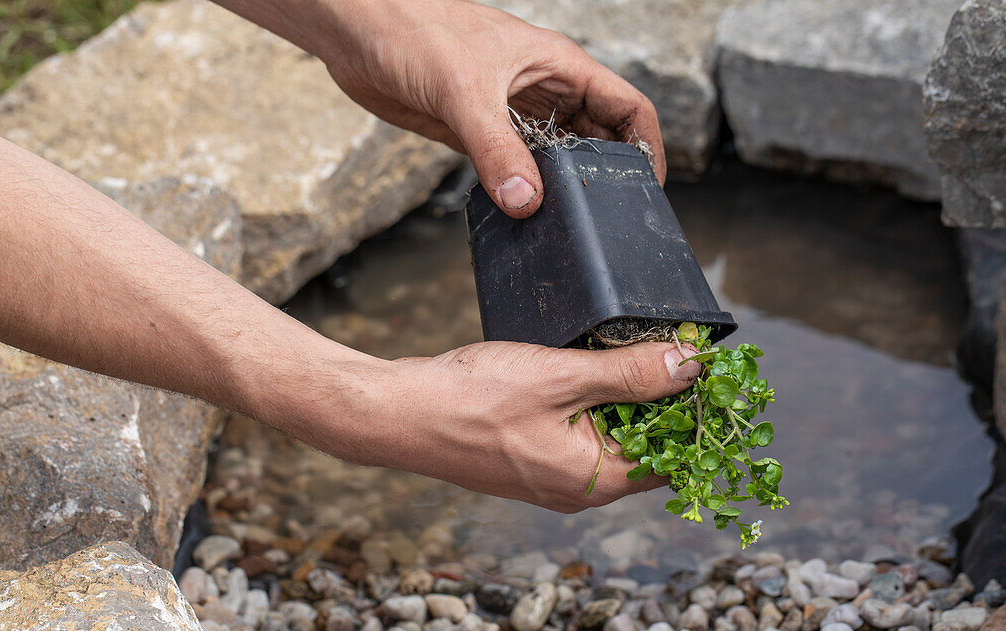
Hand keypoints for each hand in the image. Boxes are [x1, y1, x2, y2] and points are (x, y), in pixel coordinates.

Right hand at [292, 340, 699, 511]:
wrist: (398, 414)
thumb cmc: (473, 400)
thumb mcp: (561, 378)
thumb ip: (629, 374)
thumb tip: (692, 367)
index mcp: (595, 480)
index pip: (675, 458)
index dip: (699, 416)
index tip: (712, 373)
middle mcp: (579, 489)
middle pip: (647, 450)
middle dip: (665, 404)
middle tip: (677, 351)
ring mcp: (552, 479)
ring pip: (613, 440)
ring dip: (629, 401)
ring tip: (637, 353)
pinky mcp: (531, 460)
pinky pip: (582, 437)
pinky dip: (596, 406)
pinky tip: (591, 369)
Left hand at [296, 0, 665, 216]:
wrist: (357, 32)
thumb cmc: (414, 29)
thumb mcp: (464, 90)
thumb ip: (496, 148)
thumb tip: (526, 201)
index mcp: (559, 66)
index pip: (627, 107)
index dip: (647, 147)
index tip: (648, 190)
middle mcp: (543, 92)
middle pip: (599, 140)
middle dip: (608, 177)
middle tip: (609, 221)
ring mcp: (513, 115)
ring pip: (558, 159)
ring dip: (563, 190)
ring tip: (569, 226)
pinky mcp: (480, 136)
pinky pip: (516, 171)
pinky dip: (524, 194)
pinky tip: (523, 217)